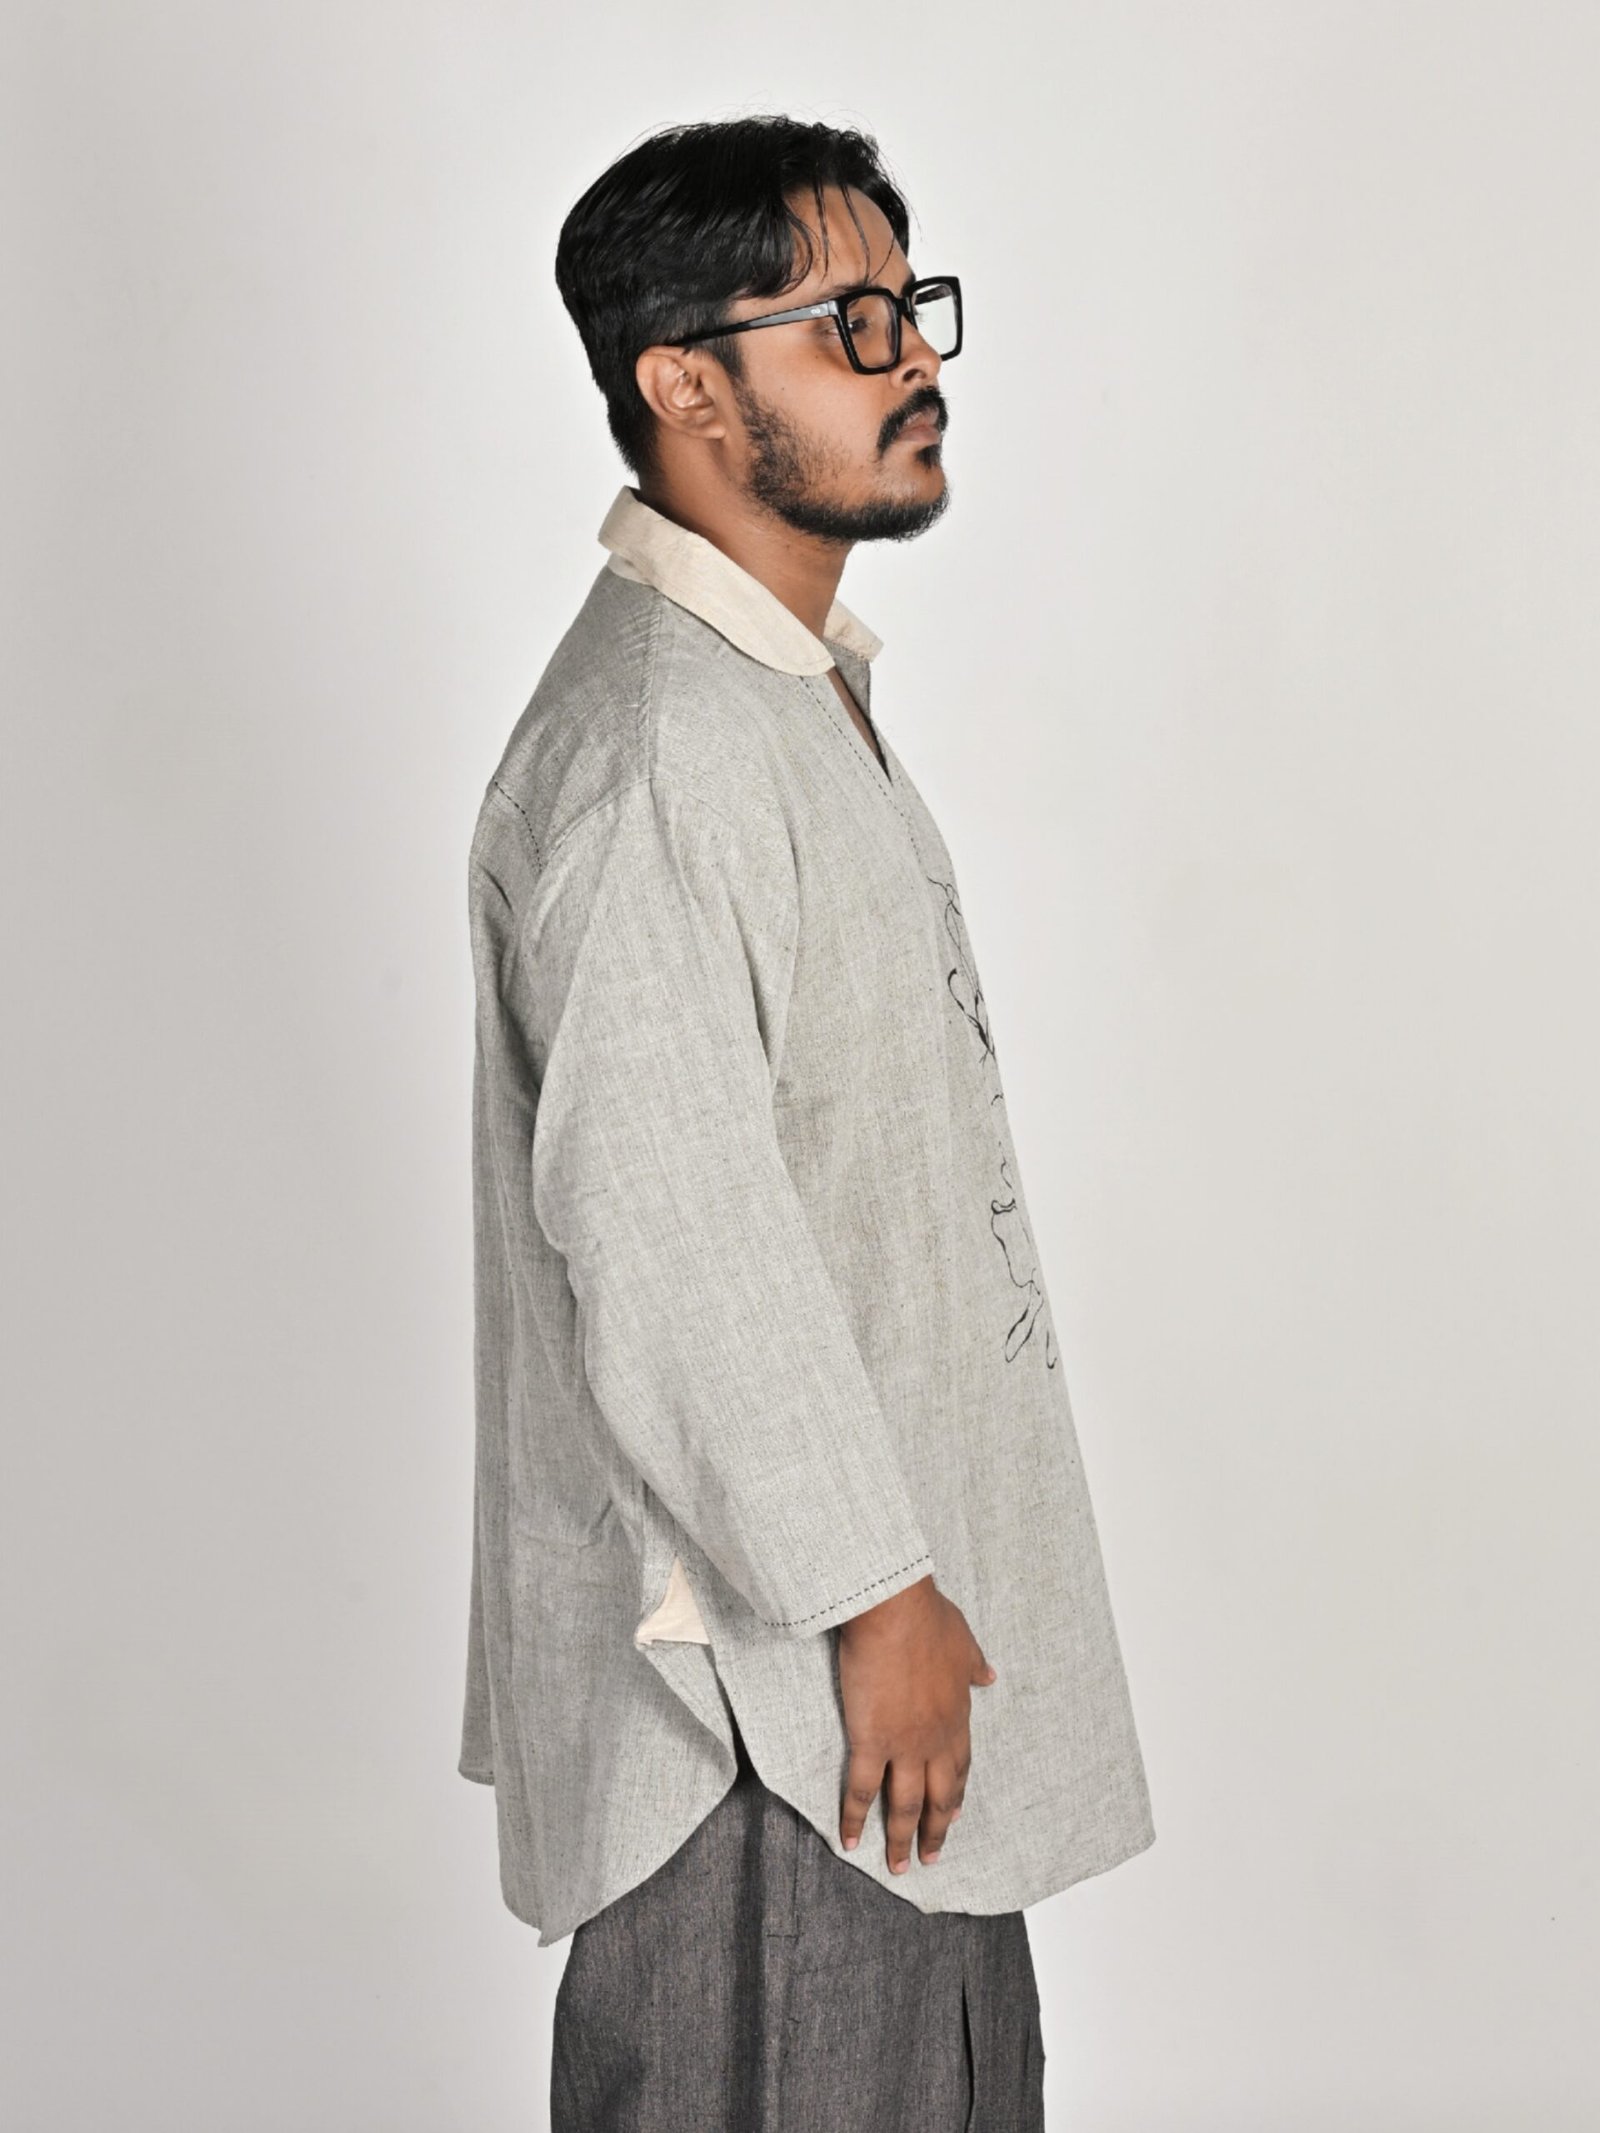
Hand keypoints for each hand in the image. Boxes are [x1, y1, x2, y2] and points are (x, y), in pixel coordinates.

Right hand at [834, 1574, 996, 1872]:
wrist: (894, 1610)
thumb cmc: (927, 1616)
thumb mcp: (962, 1640)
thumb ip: (974, 1664)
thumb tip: (990, 1675)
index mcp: (957, 1714)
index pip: (960, 1765)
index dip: (956, 1792)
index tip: (953, 1814)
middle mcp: (935, 1738)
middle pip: (939, 1796)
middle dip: (936, 1830)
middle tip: (931, 1856)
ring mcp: (904, 1745)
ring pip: (905, 1804)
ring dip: (902, 1838)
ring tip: (898, 1866)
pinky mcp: (870, 1741)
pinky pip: (862, 1790)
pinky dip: (856, 1819)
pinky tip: (851, 1841)